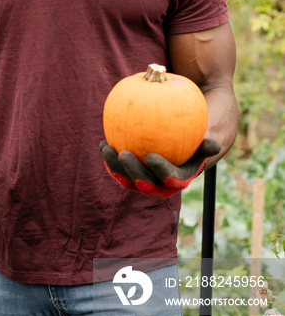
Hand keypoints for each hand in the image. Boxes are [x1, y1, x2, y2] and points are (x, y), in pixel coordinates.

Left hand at [100, 138, 220, 197]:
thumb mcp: (211, 133)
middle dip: (132, 173)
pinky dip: (111, 159)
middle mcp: (163, 184)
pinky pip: (120, 168)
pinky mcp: (133, 171)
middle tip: (123, 154)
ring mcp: (146, 179)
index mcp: (182, 178)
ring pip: (128, 179)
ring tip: (107, 148)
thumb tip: (211, 142)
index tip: (151, 156)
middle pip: (146, 184)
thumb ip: (209, 141)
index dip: (162, 171)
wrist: (191, 137)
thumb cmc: (202, 130)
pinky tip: (103, 143)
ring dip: (115, 167)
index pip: (172, 179)